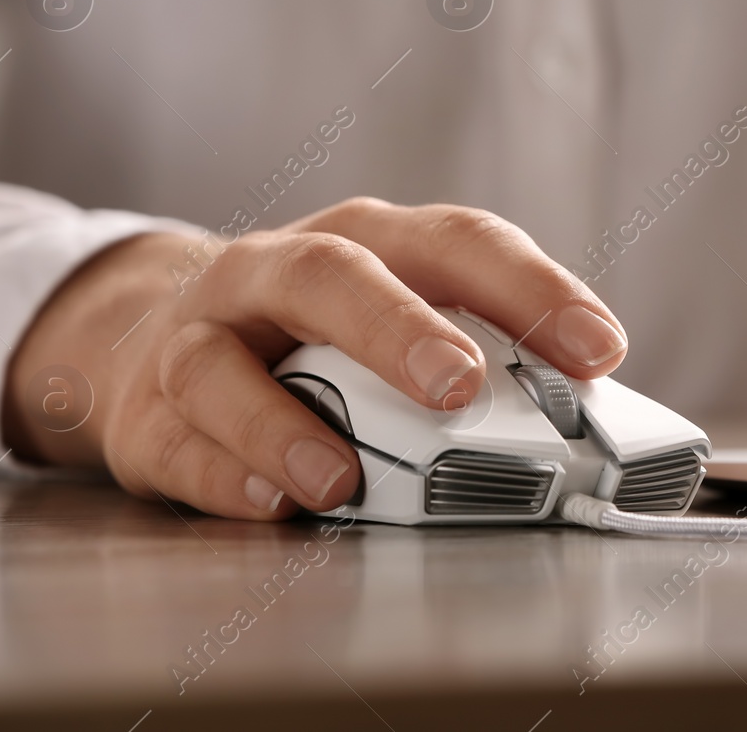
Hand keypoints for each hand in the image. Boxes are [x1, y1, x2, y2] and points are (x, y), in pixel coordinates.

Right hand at [2, 199, 627, 519]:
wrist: (146, 340)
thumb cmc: (309, 336)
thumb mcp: (392, 320)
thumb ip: (478, 355)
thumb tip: (587, 416)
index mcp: (368, 241)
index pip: (456, 242)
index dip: (531, 288)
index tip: (600, 347)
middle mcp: (276, 271)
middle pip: (331, 277)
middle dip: (398, 329)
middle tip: (460, 386)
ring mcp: (202, 336)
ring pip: (225, 364)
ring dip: (286, 424)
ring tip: (345, 479)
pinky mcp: (146, 412)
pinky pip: (178, 442)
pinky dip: (224, 476)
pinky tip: (272, 504)